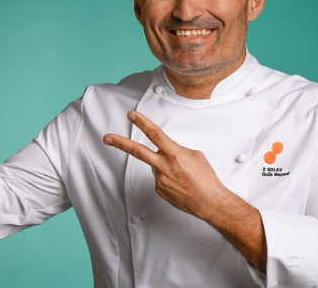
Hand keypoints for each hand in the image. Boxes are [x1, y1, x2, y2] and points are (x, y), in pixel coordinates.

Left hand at [104, 111, 227, 219]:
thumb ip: (177, 150)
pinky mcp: (159, 191)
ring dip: (166, 167)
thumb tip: (168, 151)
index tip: (132, 116)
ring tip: (183, 176)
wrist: (210, 202)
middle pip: (138, 151)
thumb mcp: (195, 155)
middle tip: (107, 138)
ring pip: (156, 166)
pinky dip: (168, 179)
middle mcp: (164, 166)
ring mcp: (160, 180)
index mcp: (175, 154)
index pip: (155, 134)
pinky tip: (180, 184)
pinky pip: (160, 179)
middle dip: (121, 144)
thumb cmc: (206, 179)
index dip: (142, 123)